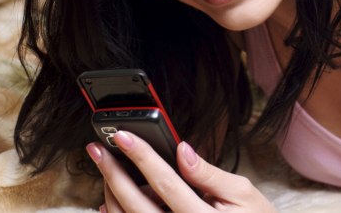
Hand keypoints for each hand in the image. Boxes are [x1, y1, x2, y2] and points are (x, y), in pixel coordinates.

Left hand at [86, 131, 276, 212]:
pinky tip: (108, 203)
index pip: (165, 181)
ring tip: (104, 169)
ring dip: (111, 194)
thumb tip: (183, 150)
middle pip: (137, 203)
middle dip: (113, 173)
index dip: (142, 156)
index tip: (122, 136)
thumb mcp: (243, 193)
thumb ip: (209, 173)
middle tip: (96, 150)